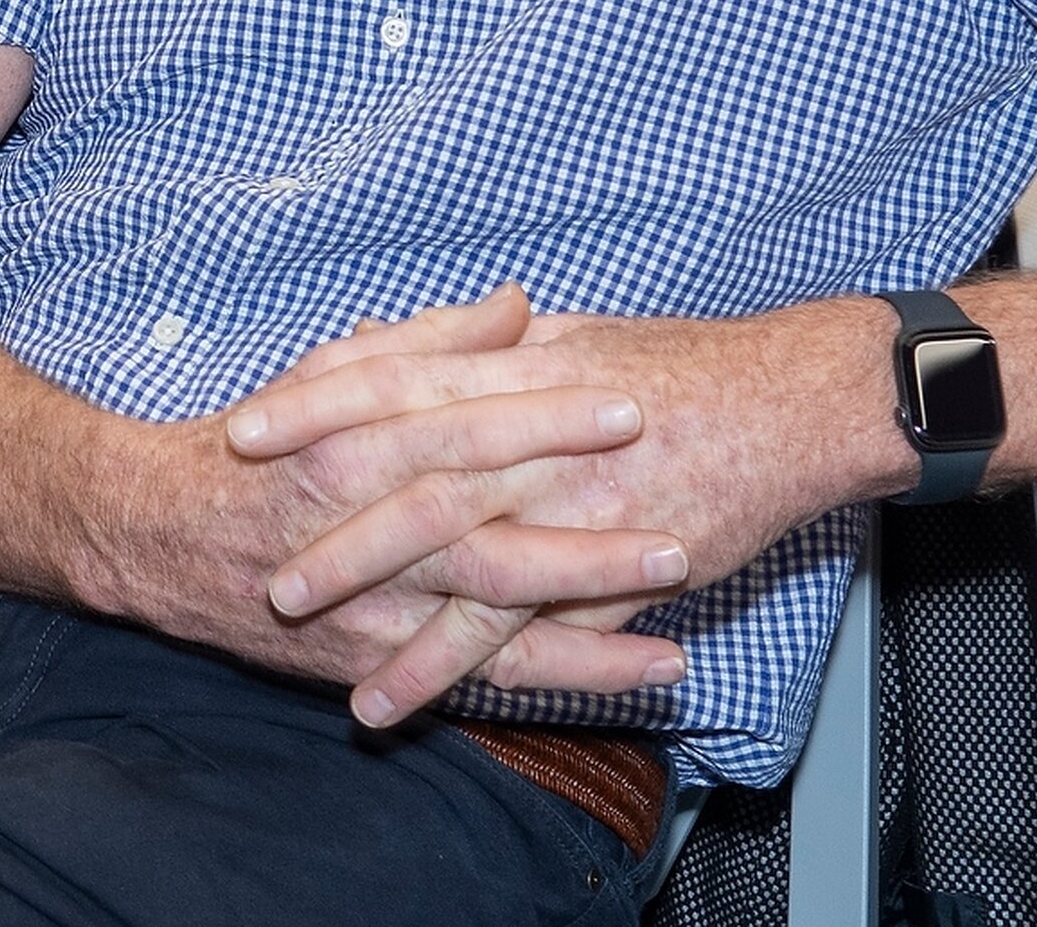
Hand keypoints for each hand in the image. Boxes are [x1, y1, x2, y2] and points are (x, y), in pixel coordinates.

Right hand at [71, 290, 696, 723]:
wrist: (157, 537)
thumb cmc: (255, 449)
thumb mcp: (326, 378)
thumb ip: (427, 344)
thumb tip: (517, 305)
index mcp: (347, 442)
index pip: (457, 424)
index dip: (541, 416)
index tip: (624, 402)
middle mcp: (356, 525)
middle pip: (481, 522)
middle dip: (581, 519)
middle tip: (674, 507)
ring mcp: (367, 601)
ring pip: (488, 607)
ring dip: (590, 601)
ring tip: (680, 582)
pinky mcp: (375, 659)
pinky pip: (482, 673)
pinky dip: (566, 672)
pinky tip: (645, 666)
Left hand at [224, 289, 908, 722]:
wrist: (794, 402)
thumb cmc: (676, 363)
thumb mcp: (562, 337)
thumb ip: (468, 347)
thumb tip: (383, 340)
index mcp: (516, 374)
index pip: (393, 384)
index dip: (314, 407)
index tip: (242, 431)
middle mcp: (539, 443)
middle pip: (414, 484)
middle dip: (332, 528)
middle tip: (259, 565)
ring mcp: (579, 512)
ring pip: (466, 568)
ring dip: (390, 616)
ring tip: (315, 651)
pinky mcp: (620, 575)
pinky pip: (533, 633)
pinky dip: (468, 668)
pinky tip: (411, 698)